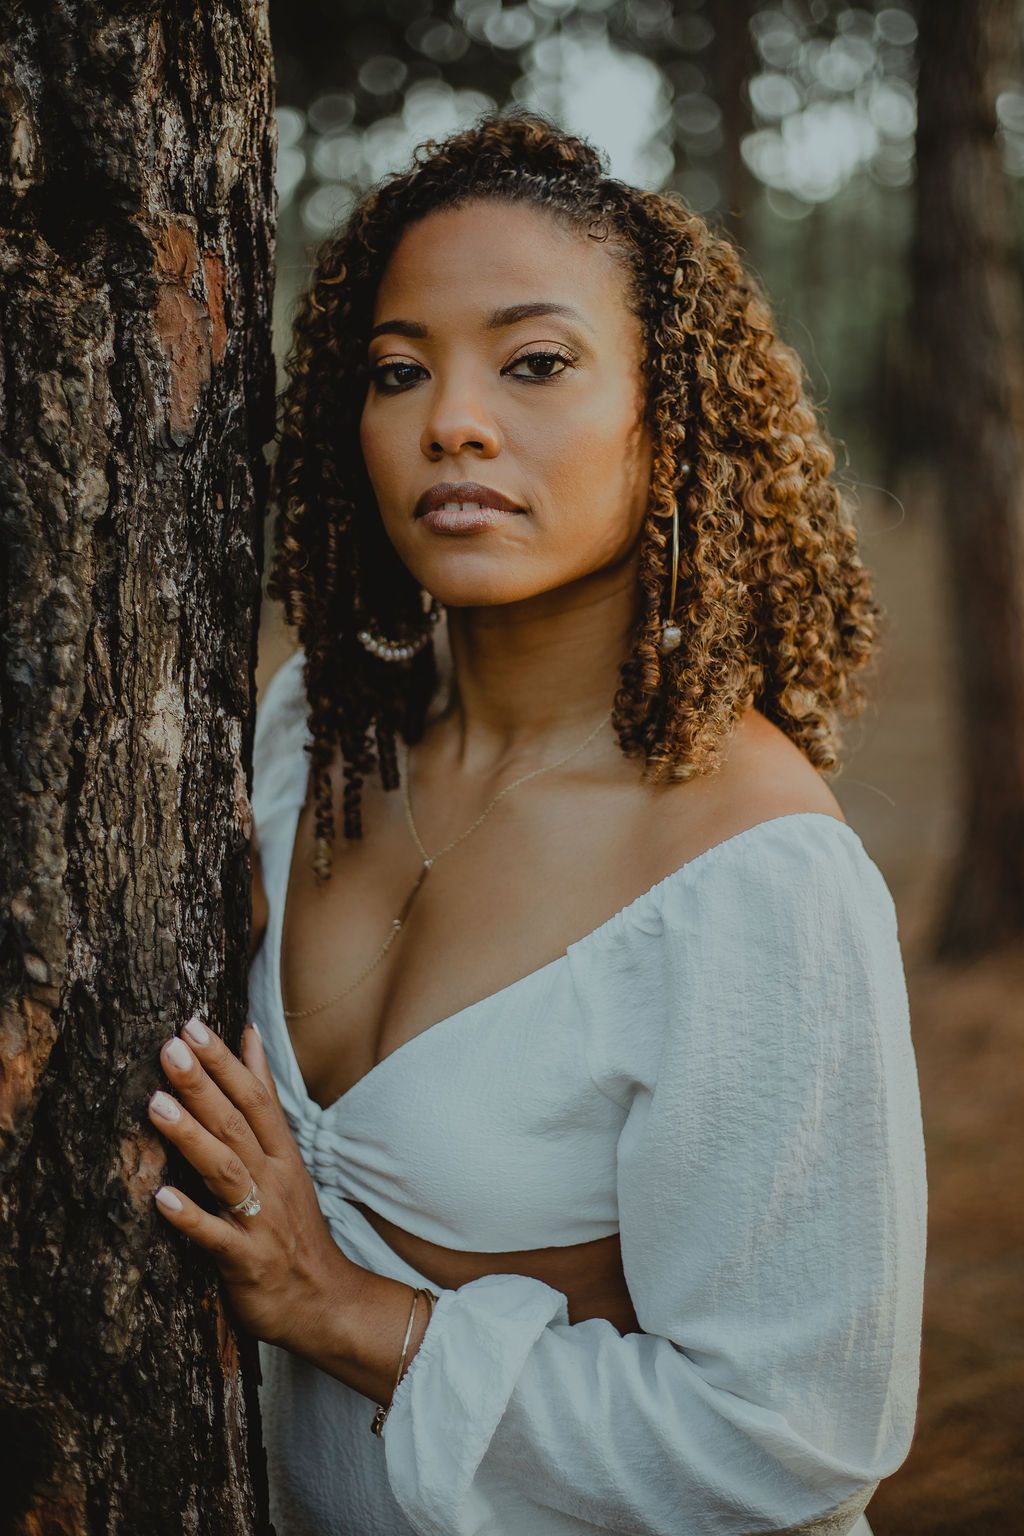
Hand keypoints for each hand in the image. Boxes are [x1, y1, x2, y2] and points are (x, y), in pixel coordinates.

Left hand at [146, 1014, 359, 1354]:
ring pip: (225, 1171)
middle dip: (203, 1084)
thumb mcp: (285, 1155)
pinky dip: (191, 1218)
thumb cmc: (295, 1225)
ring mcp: (262, 1221)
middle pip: (237, 1125)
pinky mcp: (247, 1263)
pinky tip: (161, 1201)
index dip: (224, 1062)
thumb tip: (249, 1035)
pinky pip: (217, 1238)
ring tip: (156, 1106)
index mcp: (281, 1153)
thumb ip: (265, 1096)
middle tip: (170, 1047)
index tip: (192, 1027)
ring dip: (191, 1137)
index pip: (255, 1097)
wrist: (325, 1303)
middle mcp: (274, 1180)